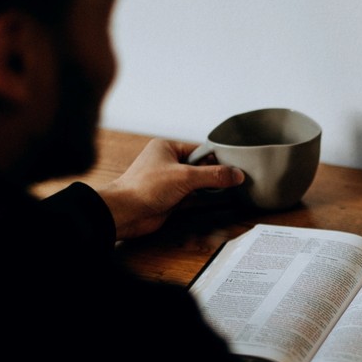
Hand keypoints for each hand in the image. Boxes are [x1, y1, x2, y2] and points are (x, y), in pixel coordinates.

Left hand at [96, 138, 244, 239]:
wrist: (125, 212)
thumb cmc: (143, 187)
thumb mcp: (185, 176)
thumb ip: (213, 175)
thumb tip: (236, 174)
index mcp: (167, 148)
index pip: (200, 150)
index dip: (217, 158)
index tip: (234, 166)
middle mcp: (167, 163)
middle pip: (200, 167)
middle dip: (215, 175)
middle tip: (234, 180)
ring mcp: (169, 182)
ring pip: (197, 184)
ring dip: (210, 189)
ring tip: (230, 191)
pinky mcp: (170, 199)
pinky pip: (193, 198)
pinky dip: (204, 200)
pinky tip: (218, 201)